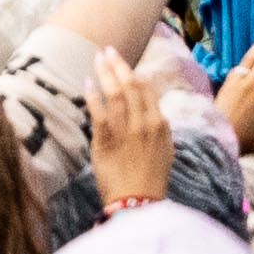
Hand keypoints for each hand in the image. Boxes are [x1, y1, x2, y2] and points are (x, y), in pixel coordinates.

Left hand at [86, 48, 176, 210]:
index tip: (125, 64)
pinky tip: (88, 82)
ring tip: (97, 58)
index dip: (135, 73)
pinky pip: (98, 112)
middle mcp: (144, 123)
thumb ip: (159, 128)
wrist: (138, 202)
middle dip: (119, 65)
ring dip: (105, 73)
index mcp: (160, 124)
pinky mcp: (106, 140)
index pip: (147, 90)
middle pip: (131, 85)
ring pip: (115, 93)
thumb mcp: (165, 151)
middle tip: (108, 50)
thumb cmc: (152, 179)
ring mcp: (125, 130)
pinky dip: (93, 95)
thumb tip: (154, 112)